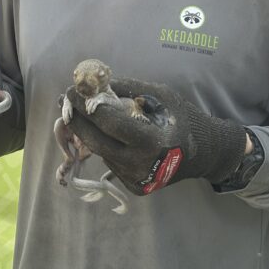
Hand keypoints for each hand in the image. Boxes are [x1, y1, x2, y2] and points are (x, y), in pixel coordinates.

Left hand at [65, 77, 247, 194]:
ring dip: (88, 131)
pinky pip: (110, 161)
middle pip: (96, 141)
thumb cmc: (181, 118)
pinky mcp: (133, 187)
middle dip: (77, 119)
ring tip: (82, 111)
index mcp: (151, 141)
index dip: (86, 105)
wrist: (203, 153)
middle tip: (65, 99)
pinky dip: (105, 145)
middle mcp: (141, 165)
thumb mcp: (158, 96)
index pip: (108, 122)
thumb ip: (126, 89)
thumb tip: (93, 81)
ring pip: (101, 152)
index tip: (72, 89)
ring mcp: (136, 179)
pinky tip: (107, 133)